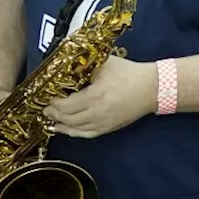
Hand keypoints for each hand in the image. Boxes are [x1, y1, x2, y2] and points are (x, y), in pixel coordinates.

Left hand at [42, 56, 156, 138]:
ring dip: (61, 125)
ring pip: (76, 129)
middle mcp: (97, 112)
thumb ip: (87, 66)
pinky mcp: (110, 128)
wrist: (152, 88)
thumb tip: (68, 68)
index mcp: (95, 95)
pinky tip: (67, 130)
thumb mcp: (106, 64)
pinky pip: (87, 134)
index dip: (54, 104)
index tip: (49, 99)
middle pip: (68, 118)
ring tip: (52, 121)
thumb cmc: (130, 73)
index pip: (66, 105)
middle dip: (54, 115)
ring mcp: (104, 122)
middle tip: (46, 110)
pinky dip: (74, 133)